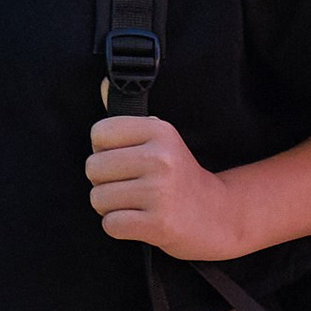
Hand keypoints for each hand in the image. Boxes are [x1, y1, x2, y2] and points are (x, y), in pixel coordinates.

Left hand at [86, 112, 242, 259]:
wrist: (216, 214)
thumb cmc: (178, 175)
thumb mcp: (161, 140)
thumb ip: (127, 118)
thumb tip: (101, 83)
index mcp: (160, 131)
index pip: (99, 133)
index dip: (103, 150)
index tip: (124, 160)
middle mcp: (160, 158)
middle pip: (93, 167)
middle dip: (103, 182)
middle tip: (129, 186)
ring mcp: (160, 192)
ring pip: (98, 198)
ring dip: (110, 206)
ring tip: (135, 204)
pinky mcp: (158, 224)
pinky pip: (110, 224)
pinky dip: (119, 226)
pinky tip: (139, 220)